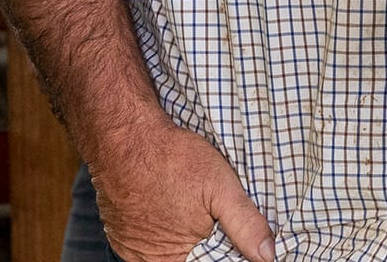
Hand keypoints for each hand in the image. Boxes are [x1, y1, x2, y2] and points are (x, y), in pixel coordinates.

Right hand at [90, 122, 274, 261]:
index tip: (232, 234)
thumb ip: (245, 224)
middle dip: (206, 241)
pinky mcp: (119, 232)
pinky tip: (171, 205)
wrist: (126, 136)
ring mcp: (130, 247)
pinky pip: (148, 240)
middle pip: (189, 258)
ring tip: (188, 204)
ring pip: (169, 251)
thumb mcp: (221, 187)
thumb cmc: (172, 158)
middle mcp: (146, 260)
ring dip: (184, 236)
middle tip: (209, 213)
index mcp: (173, 259)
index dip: (225, 251)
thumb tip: (267, 254)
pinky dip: (163, 228)